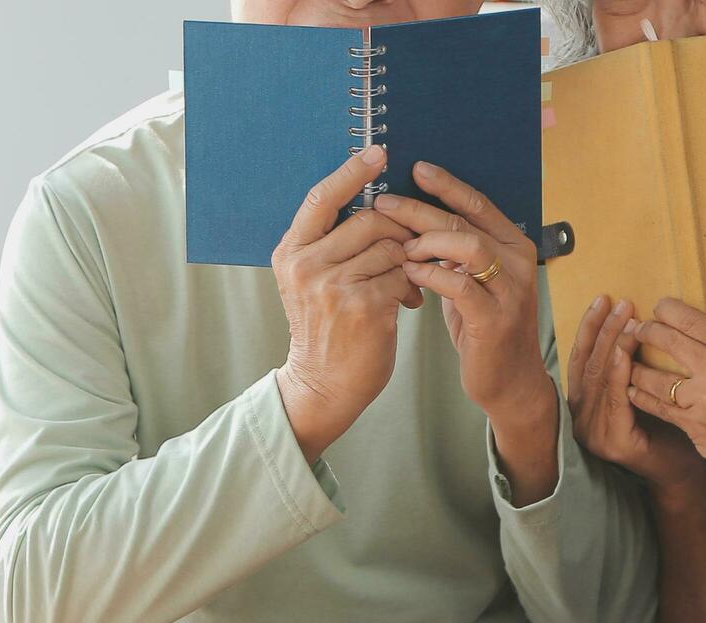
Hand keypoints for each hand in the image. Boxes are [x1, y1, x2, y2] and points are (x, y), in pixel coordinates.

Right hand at [271, 145, 426, 461]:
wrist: (322, 386)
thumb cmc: (326, 331)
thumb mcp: (311, 282)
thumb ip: (332, 245)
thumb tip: (379, 204)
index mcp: (291, 251)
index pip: (323, 197)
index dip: (353, 172)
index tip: (380, 152)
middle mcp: (306, 264)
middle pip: (371, 220)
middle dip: (401, 229)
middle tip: (414, 245)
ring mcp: (333, 285)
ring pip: (393, 247)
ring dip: (410, 261)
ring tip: (409, 281)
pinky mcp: (363, 307)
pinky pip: (404, 276)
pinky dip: (414, 286)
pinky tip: (408, 303)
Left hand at [372, 161, 549, 425]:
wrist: (509, 381)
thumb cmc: (484, 327)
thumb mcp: (471, 281)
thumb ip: (455, 252)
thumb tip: (417, 219)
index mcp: (515, 245)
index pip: (479, 204)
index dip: (447, 185)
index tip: (416, 168)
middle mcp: (519, 262)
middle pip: (467, 222)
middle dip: (422, 210)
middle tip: (386, 203)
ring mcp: (511, 291)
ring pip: (468, 247)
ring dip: (428, 241)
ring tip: (399, 245)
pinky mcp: (495, 319)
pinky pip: (460, 286)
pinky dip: (431, 275)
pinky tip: (409, 273)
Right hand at [568, 295, 705, 494]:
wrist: (682, 471)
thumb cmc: (666, 427)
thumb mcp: (641, 387)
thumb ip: (629, 364)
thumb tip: (632, 319)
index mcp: (583, 405)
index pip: (583, 358)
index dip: (591, 328)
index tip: (604, 299)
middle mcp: (580, 419)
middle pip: (589, 364)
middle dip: (603, 329)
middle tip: (620, 303)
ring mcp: (593, 433)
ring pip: (600, 379)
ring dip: (612, 345)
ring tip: (626, 319)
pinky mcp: (611, 443)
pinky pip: (614, 400)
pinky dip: (619, 374)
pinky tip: (625, 352)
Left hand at [623, 298, 705, 506]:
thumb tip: (693, 337)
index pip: (695, 320)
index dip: (668, 311)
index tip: (656, 309)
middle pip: (670, 341)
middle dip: (645, 333)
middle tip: (632, 331)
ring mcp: (705, 397)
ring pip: (656, 375)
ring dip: (634, 367)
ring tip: (622, 362)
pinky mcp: (694, 424)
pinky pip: (657, 405)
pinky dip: (641, 396)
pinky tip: (631, 390)